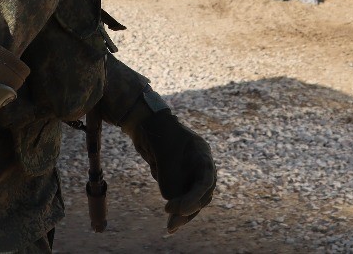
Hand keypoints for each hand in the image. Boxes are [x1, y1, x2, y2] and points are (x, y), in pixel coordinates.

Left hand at [122, 110, 216, 232]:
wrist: (148, 126)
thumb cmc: (159, 133)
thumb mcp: (164, 153)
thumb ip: (169, 177)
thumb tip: (171, 199)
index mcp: (202, 155)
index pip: (204, 181)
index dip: (193, 197)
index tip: (175, 207)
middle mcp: (199, 167)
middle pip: (202, 194)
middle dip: (188, 209)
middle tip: (171, 220)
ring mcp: (191, 174)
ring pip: (193, 201)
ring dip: (183, 214)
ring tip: (171, 226)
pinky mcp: (181, 181)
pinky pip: (183, 200)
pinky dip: (178, 212)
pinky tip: (172, 225)